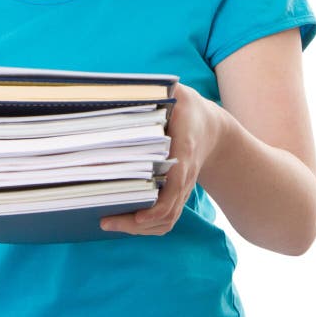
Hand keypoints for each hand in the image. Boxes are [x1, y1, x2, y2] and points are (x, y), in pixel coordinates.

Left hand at [99, 82, 222, 235]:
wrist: (210, 129)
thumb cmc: (187, 109)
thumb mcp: (178, 93)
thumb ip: (160, 90)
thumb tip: (129, 87)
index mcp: (184, 151)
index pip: (175, 185)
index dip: (159, 205)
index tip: (139, 215)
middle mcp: (184, 176)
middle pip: (166, 212)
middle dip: (136, 223)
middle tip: (105, 221)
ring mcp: (181, 189)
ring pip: (165, 221)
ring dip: (138, 229)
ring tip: (108, 223)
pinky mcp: (176, 194)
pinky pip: (165, 219)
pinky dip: (146, 227)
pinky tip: (123, 221)